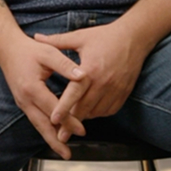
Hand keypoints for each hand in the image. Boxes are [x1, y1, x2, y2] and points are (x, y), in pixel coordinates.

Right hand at [0, 35, 87, 158]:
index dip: (68, 120)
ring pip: (37, 125)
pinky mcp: (24, 103)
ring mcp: (22, 103)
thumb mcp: (48, 53)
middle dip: (55, 140)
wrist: (8, 49)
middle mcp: (25, 99)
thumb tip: (83, 76)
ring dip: (49, 138)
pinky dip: (45, 130)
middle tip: (68, 154)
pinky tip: (54, 136)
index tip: (82, 130)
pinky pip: (35, 119)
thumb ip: (66, 64)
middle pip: (42, 124)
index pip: (53, 109)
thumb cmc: (29, 50)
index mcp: (32, 88)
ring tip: (62, 152)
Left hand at [35, 20, 147, 141]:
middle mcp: (103, 82)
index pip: (74, 93)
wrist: (134, 38)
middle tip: (59, 134)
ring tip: (72, 121)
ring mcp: (115, 89)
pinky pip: (109, 110)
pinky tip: (90, 111)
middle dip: (71, 121)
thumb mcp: (79, 37)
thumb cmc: (105, 36)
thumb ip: (56, 41)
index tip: (53, 120)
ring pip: (96, 112)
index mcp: (90, 69)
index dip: (63, 108)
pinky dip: (98, 113)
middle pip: (84, 108)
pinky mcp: (124, 93)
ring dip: (84, 117)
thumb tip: (36, 37)